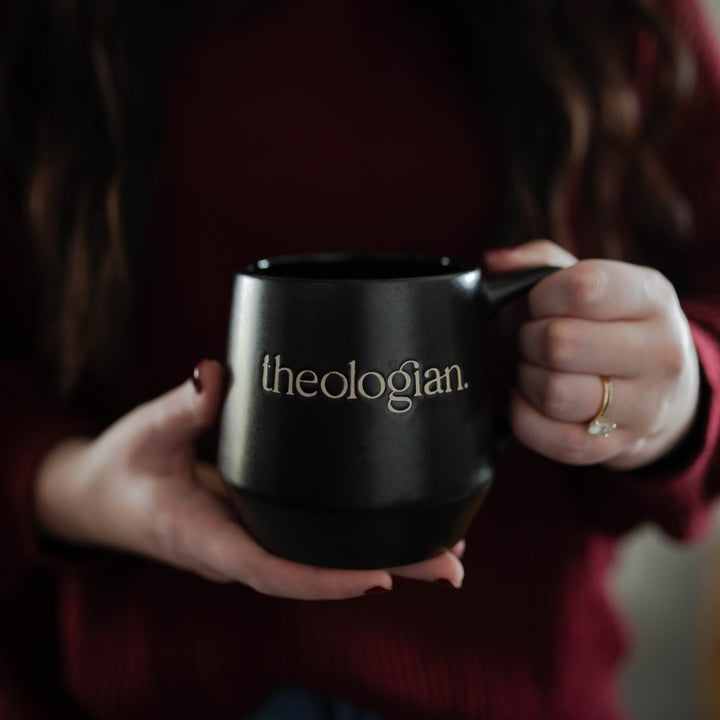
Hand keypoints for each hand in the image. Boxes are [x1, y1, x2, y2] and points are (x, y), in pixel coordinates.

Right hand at [34, 360, 463, 599]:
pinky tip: (399, 527)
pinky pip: (315, 536)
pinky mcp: (261, 519)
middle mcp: (238, 547)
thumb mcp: (142, 433)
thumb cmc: (120, 468)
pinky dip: (359, 535)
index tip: (378, 576)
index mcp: (205, 538)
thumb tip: (215, 374)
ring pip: (323, 558)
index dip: (324, 578)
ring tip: (449, 551)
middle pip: (317, 570)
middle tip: (451, 566)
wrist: (101, 496)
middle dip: (384, 568)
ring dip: (385, 556)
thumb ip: (179, 407)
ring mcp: (253, 536)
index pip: (271, 568)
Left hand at [483, 240, 700, 470]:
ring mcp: (642, 407)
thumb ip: (541, 263)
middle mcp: (658, 353)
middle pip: (561, 344)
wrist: (658, 392)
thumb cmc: (609, 326)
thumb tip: (495, 262)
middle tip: (532, 339)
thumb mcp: (593, 283)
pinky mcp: (615, 447)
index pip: (585, 287)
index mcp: (651, 298)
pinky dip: (525, 417)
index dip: (543, 296)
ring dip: (526, 379)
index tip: (539, 304)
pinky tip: (531, 400)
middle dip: (529, 339)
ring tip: (534, 369)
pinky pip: (552, 438)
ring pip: (554, 393)